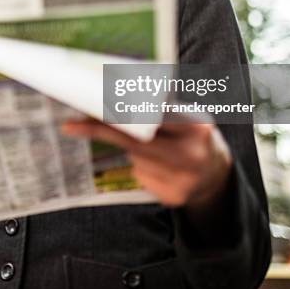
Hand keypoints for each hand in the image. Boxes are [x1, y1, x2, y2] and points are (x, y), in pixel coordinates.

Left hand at [60, 114, 232, 216]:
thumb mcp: (188, 114)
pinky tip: (159, 165)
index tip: (88, 108)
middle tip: (72, 125)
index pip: (149, 116)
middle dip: (102, 131)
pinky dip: (140, 166)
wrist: (217, 175)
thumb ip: (161, 107)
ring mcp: (183, 181)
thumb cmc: (194, 135)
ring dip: (131, 147)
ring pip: (135, 158)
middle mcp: (191, 156)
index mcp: (197, 126)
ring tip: (154, 144)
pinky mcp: (172, 198)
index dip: (117, 112)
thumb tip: (116, 89)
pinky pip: (140, 176)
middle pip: (134, 142)